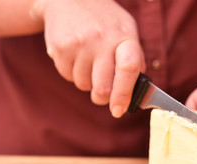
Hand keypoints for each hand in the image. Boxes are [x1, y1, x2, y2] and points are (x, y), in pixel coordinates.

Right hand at [34, 0, 145, 116]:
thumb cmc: (103, 20)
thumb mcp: (126, 31)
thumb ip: (134, 58)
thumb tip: (136, 91)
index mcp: (123, 37)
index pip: (129, 69)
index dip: (125, 94)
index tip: (119, 110)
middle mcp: (101, 40)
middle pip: (103, 88)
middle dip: (103, 98)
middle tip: (103, 94)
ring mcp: (79, 44)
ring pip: (84, 86)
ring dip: (87, 82)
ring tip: (88, 61)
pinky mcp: (60, 48)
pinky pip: (67, 77)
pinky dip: (73, 73)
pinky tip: (76, 56)